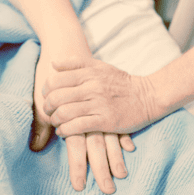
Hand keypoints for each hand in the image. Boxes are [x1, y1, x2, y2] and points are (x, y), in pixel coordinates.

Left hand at [43, 57, 158, 137]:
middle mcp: (92, 87)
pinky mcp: (105, 121)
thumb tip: (53, 64)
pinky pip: (77, 127)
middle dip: (47, 107)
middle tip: (49, 112)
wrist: (148, 97)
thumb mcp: (100, 66)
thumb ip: (76, 63)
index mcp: (89, 73)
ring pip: (64, 113)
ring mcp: (98, 104)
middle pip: (57, 97)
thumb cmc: (121, 82)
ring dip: (55, 120)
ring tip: (56, 122)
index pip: (55, 80)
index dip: (46, 90)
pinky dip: (65, 131)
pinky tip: (64, 131)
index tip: (47, 96)